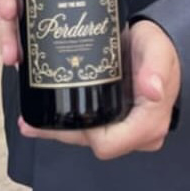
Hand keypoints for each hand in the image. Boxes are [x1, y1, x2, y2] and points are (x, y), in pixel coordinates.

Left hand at [18, 18, 180, 159]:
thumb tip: (152, 90)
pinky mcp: (113, 123)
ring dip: (59, 131)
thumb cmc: (158, 49)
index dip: (86, 134)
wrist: (155, 46)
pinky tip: (42, 120)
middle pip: (91, 143)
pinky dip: (65, 125)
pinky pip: (88, 130)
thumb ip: (156, 67)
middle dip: (62, 133)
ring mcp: (125, 131)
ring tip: (31, 120)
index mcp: (150, 123)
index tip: (69, 112)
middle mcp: (138, 134)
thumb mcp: (158, 49)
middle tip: (31, 121)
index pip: (109, 144)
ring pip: (86, 138)